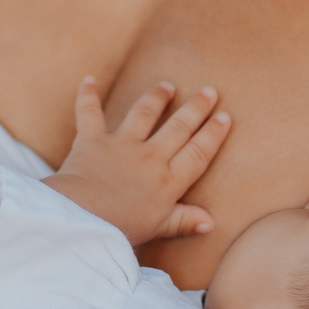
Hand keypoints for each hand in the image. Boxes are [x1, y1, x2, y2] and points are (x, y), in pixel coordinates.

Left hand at [47, 78, 230, 244]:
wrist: (83, 219)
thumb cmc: (120, 228)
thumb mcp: (158, 227)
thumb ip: (184, 221)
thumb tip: (212, 223)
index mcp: (167, 181)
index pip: (197, 153)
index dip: (213, 134)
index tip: (225, 117)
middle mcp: (149, 157)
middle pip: (178, 128)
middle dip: (196, 108)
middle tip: (209, 91)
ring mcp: (122, 145)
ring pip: (144, 113)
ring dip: (157, 97)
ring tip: (167, 85)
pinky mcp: (93, 140)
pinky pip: (90, 113)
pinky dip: (88, 96)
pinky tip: (90, 80)